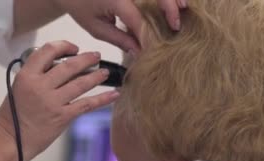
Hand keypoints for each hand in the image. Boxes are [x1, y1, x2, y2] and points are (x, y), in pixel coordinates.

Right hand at [0, 40, 118, 160]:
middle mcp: (40, 86)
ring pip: (81, 83)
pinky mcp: (62, 117)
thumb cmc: (12, 116)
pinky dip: (102, 99)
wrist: (10, 141)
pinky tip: (113, 94)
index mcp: (27, 76)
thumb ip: (37, 76)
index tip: (73, 48)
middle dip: (86, 59)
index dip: (63, 46)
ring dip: (96, 76)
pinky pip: (87, 104)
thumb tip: (61, 69)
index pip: (48, 51)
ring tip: (105, 72)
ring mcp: (53, 102)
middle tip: (95, 56)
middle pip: (69, 66)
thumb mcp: (19, 88)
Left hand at [54, 0, 185, 51]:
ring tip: (182, 9)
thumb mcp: (96, 28)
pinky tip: (174, 2)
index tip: (152, 50)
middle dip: (169, 8)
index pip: (137, 18)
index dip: (147, 35)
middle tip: (175, 27)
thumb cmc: (80, 6)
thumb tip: (139, 52)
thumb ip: (119, 39)